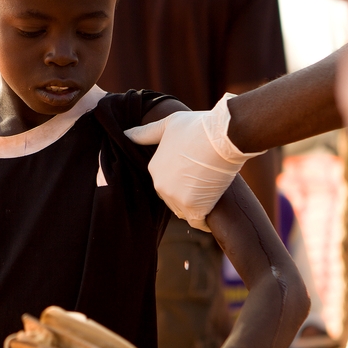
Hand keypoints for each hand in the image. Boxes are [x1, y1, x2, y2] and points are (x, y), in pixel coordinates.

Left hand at [125, 94, 259, 230]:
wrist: (222, 136)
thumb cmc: (197, 127)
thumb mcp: (168, 125)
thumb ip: (146, 133)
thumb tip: (126, 134)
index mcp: (154, 169)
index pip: (165, 182)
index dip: (181, 179)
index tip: (196, 173)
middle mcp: (161, 185)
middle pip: (173, 198)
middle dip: (187, 194)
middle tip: (205, 184)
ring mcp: (176, 198)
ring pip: (184, 211)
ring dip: (195, 207)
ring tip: (210, 196)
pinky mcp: (194, 207)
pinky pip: (197, 222)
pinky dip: (204, 222)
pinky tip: (211, 217)